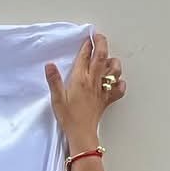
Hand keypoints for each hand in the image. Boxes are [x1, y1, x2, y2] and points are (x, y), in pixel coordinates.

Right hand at [43, 32, 125, 151]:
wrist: (81, 133)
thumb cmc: (68, 116)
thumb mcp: (56, 98)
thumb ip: (54, 80)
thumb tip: (49, 65)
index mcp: (80, 79)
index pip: (85, 56)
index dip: (87, 45)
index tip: (87, 38)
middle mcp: (94, 81)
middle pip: (102, 56)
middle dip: (102, 43)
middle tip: (99, 37)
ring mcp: (103, 90)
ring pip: (115, 70)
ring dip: (113, 61)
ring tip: (108, 59)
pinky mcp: (108, 99)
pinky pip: (119, 88)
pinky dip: (120, 82)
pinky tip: (115, 82)